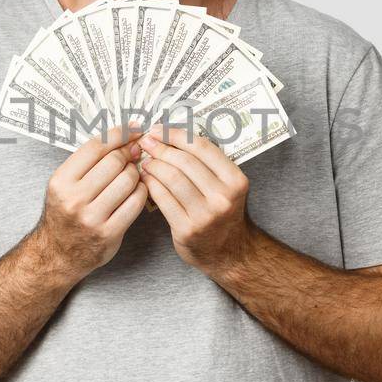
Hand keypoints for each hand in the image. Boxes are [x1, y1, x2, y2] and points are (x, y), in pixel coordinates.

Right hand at [32, 124, 148, 278]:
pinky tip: (137, 190)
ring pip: (128, 180)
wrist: (58, 253)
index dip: (119, 133)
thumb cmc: (65, 213)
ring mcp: (92, 217)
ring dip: (136, 173)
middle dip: (129, 153)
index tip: (134, 128)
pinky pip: (136, 202)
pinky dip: (142, 192)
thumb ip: (89, 162)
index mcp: (61, 181)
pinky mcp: (109, 233)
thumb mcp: (65, 183)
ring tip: (133, 174)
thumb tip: (126, 138)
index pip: (96, 146)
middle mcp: (74, 199)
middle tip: (135, 152)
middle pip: (115, 162)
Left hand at [136, 126, 255, 272]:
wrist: (228, 252)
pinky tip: (146, 179)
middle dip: (161, 148)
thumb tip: (172, 135)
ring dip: (154, 165)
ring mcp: (204, 215)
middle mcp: (223, 198)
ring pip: (171, 179)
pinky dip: (151, 184)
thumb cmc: (222, 212)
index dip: (177, 135)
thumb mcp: (227, 186)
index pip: (202, 148)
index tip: (160, 130)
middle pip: (184, 162)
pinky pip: (163, 199)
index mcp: (235, 181)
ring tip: (146, 160)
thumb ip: (208, 163)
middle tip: (147, 142)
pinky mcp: (186, 229)